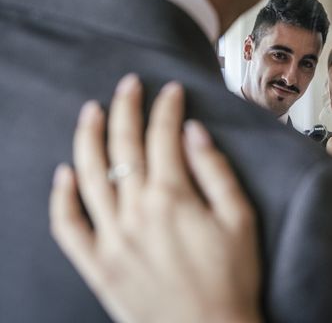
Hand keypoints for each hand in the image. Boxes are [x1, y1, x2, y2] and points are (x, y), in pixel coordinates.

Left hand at [49, 74, 260, 322]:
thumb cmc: (233, 276)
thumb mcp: (240, 218)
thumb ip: (215, 170)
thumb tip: (192, 132)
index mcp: (172, 198)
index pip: (163, 137)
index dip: (167, 108)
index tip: (171, 90)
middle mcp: (134, 212)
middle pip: (123, 147)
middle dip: (126, 109)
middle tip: (129, 84)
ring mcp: (110, 238)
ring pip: (89, 176)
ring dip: (88, 137)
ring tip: (90, 110)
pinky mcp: (98, 264)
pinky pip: (69, 227)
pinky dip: (62, 198)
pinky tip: (64, 174)